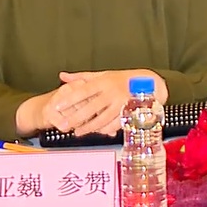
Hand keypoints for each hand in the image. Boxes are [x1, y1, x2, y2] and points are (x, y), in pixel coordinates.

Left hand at [51, 70, 167, 136]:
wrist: (149, 83)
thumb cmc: (123, 78)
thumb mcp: (103, 74)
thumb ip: (82, 77)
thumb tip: (62, 76)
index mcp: (104, 82)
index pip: (83, 91)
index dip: (69, 100)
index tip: (56, 107)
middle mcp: (112, 92)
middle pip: (90, 107)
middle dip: (75, 118)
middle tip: (63, 125)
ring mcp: (121, 103)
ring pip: (102, 118)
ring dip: (89, 127)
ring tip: (77, 132)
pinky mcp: (129, 112)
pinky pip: (115, 124)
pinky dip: (105, 129)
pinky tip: (97, 132)